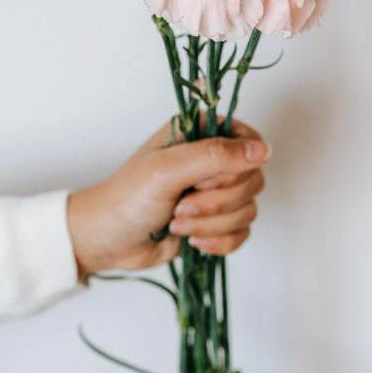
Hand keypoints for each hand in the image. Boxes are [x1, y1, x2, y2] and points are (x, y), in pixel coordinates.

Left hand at [67, 116, 270, 279]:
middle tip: (182, 203)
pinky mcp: (216, 220)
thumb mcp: (167, 170)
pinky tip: (193, 240)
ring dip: (213, 223)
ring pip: (248, 207)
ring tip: (178, 222)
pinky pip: (243, 231)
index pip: (249, 140)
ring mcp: (215, 190)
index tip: (203, 179)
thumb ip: (215, 156)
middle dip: (218, 201)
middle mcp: (211, 158)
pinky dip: (219, 240)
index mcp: (199, 131)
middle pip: (252, 178)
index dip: (234, 167)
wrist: (108, 240)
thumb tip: (263, 149)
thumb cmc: (126, 198)